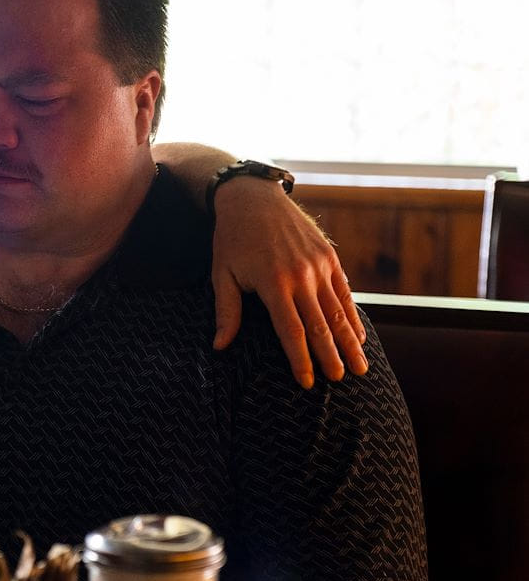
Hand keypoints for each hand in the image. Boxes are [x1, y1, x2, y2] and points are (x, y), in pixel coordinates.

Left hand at [211, 178, 366, 387]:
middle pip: (321, 326)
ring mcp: (318, 265)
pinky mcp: (329, 256)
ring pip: (338, 311)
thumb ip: (226, 312)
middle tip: (341, 380)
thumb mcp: (222, 274)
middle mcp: (301, 276)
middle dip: (332, 356)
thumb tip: (220, 347)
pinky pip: (344, 291)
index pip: (292, 331)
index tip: (308, 383)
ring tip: (359, 366)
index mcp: (273, 284)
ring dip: (350, 340)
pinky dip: (352, 314)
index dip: (301, 360)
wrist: (254, 198)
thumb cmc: (232, 239)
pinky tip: (359, 334)